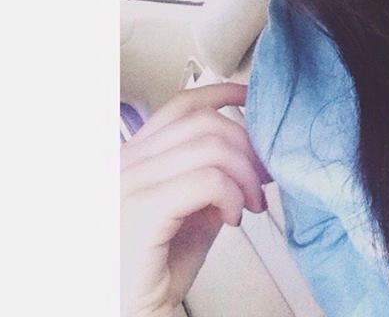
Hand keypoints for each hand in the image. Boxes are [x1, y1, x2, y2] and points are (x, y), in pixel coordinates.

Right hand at [119, 83, 270, 316]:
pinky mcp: (141, 209)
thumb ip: (215, 174)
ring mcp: (127, 183)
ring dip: (245, 175)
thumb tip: (256, 149)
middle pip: (204, 124)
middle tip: (263, 179)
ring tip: (251, 204)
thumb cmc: (160, 267)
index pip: (180, 106)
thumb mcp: (193, 209)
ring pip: (211, 148)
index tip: (254, 100)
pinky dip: (233, 195)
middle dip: (246, 146)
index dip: (223, 95)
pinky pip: (207, 180)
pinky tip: (234, 218)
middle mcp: (123, 163)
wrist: (133, 313)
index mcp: (132, 156)